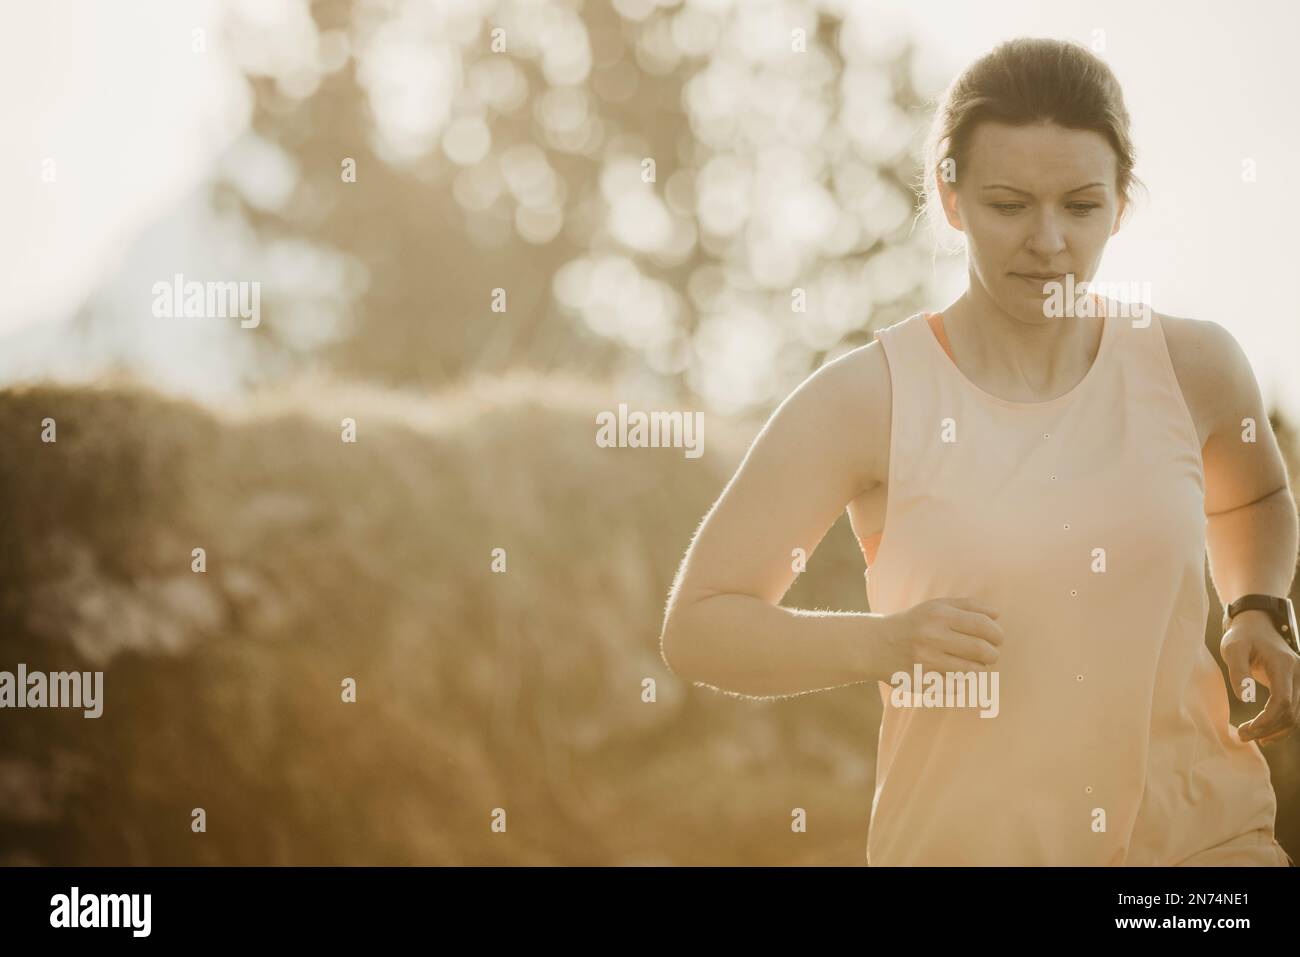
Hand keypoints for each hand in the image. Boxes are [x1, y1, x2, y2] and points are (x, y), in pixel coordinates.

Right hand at [874, 597, 1003, 681]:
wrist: (876, 645)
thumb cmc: (914, 623)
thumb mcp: (936, 606)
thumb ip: (968, 606)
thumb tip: (997, 614)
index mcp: (938, 615)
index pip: (983, 625)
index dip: (997, 634)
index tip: (997, 638)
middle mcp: (931, 636)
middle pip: (982, 650)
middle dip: (993, 654)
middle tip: (990, 654)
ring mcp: (925, 661)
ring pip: (972, 671)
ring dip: (979, 668)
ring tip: (972, 663)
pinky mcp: (921, 681)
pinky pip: (956, 687)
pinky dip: (962, 682)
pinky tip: (956, 674)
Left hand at [1222, 610, 1299, 745]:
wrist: (1256, 626)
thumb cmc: (1242, 637)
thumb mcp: (1233, 648)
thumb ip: (1238, 671)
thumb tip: (1245, 698)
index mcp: (1283, 665)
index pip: (1283, 700)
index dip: (1267, 720)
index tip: (1246, 729)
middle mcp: (1298, 674)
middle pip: (1291, 712)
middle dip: (1268, 728)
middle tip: (1242, 736)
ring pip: (1296, 716)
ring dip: (1275, 730)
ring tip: (1251, 737)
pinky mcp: (1296, 686)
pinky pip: (1295, 712)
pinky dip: (1282, 725)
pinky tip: (1264, 734)